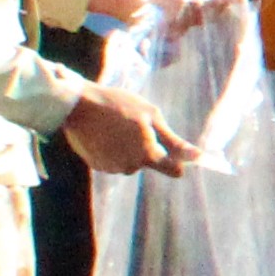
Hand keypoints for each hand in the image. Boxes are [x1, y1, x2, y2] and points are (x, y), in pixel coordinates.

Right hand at [58, 83, 198, 176]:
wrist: (76, 105)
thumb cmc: (118, 105)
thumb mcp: (150, 116)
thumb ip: (173, 140)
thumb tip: (198, 156)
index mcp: (147, 155)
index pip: (173, 170)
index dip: (178, 161)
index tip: (179, 153)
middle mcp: (130, 167)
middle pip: (149, 162)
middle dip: (147, 148)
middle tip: (134, 124)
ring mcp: (111, 167)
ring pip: (130, 161)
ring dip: (129, 149)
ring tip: (117, 126)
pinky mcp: (97, 165)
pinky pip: (113, 160)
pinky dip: (113, 150)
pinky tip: (104, 133)